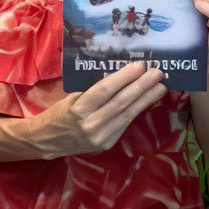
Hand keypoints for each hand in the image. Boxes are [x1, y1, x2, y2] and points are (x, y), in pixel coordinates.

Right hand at [35, 62, 168, 157]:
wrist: (47, 141)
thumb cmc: (58, 114)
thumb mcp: (71, 98)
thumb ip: (93, 91)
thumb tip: (119, 78)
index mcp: (78, 109)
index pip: (105, 90)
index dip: (124, 77)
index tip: (140, 65)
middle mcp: (91, 124)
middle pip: (121, 102)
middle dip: (142, 86)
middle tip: (158, 73)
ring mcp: (101, 136)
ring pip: (128, 114)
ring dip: (146, 99)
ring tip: (161, 86)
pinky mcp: (107, 144)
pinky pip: (124, 123)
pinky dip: (137, 110)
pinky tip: (148, 100)